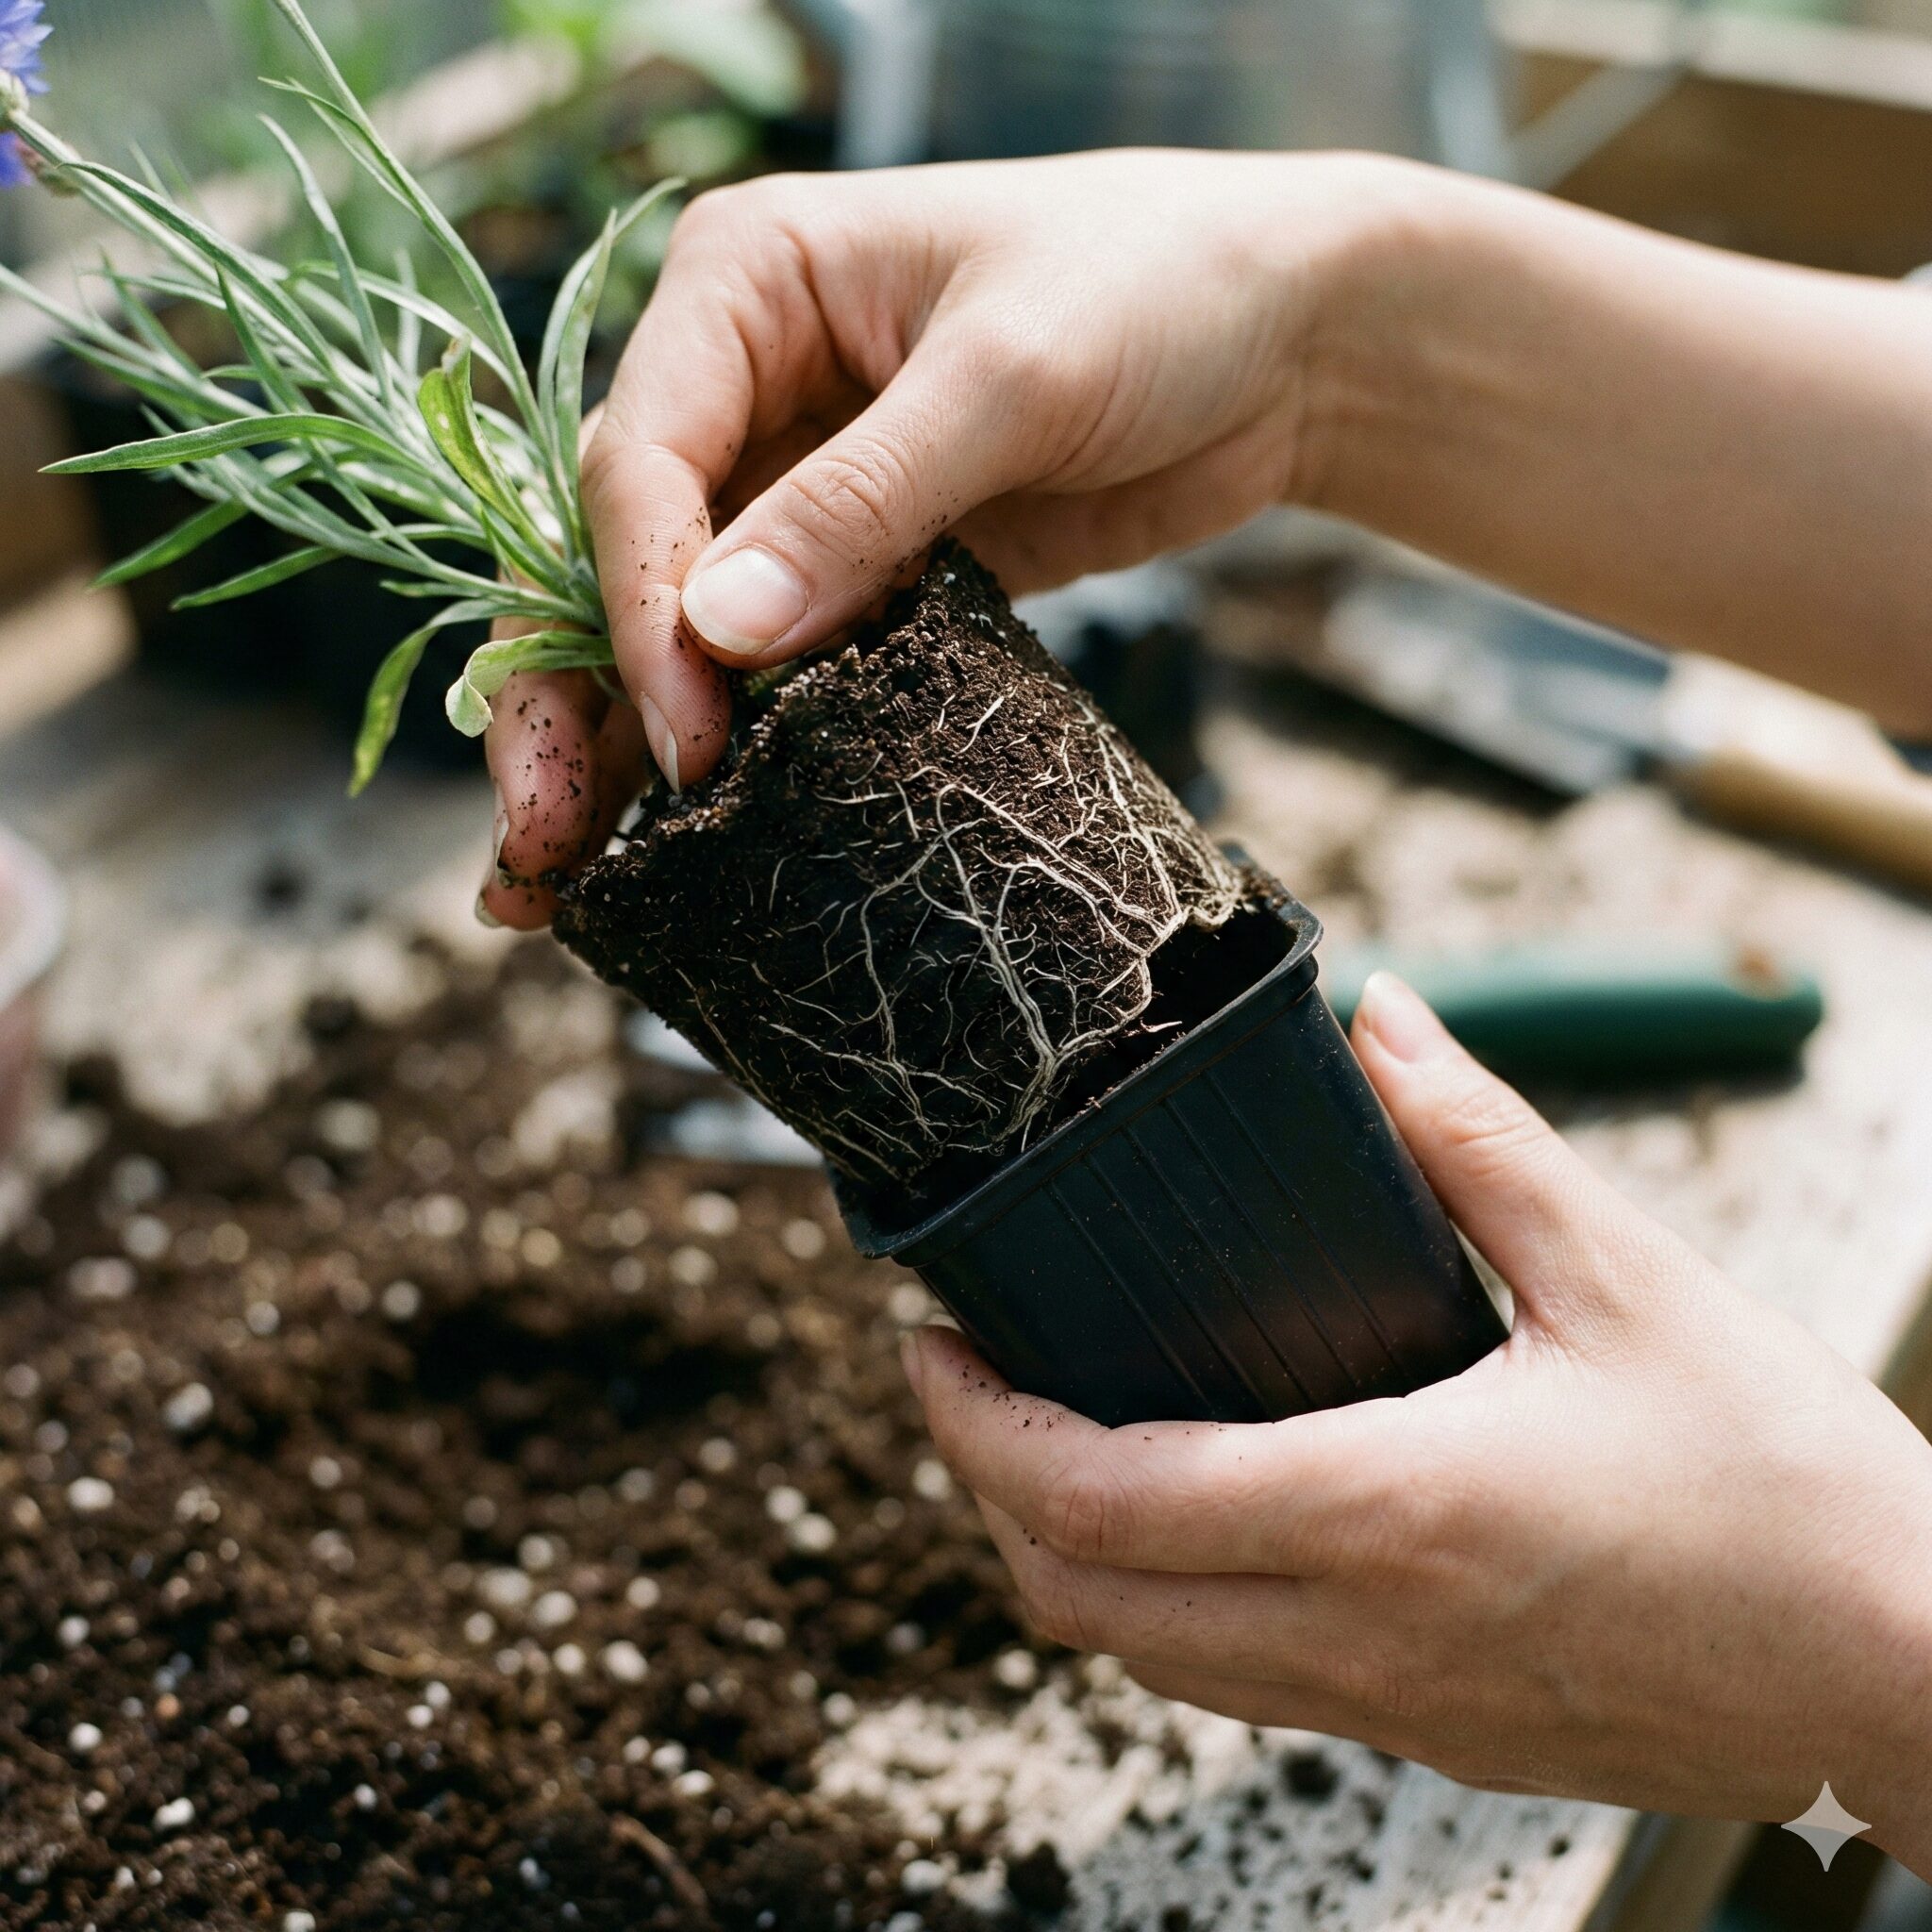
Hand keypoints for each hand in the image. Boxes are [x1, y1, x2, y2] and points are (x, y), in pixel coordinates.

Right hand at [481, 147, 1420, 924]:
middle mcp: (747, 382)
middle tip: (543, 842)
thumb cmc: (1157, 286)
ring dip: (631, 744)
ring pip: (682, 626)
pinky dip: (741, 741)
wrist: (1288, 338)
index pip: (641, 462)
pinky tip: (699, 832)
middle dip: (574, 697)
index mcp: (745, 284)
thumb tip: (716, 635)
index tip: (688, 741)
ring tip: (573, 879)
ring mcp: (804, 482)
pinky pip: (782, 661)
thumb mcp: (1008, 378)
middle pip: (619, 555)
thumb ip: (861, 502)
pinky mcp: (870, 564)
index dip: (640, 610)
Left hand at [904, 973, 1931, 1873]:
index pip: (1096, 1496)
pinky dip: (1163, 1607)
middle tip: (971, 1378)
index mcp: (1389, 1510)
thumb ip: (1474, 1138)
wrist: (1909, 1670)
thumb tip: (1377, 1017)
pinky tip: (1198, 1512)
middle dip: (984, 1492)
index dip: (973, 1425)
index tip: (928, 1340)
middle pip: (1079, 1601)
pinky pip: (1237, 1688)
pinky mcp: (1431, 1742)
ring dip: (1066, 1554)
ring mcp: (1389, 1710)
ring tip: (1058, 1432)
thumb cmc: (1783, 1478)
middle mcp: (1362, 1633)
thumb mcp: (1625, 1274)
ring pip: (1145, 1662)